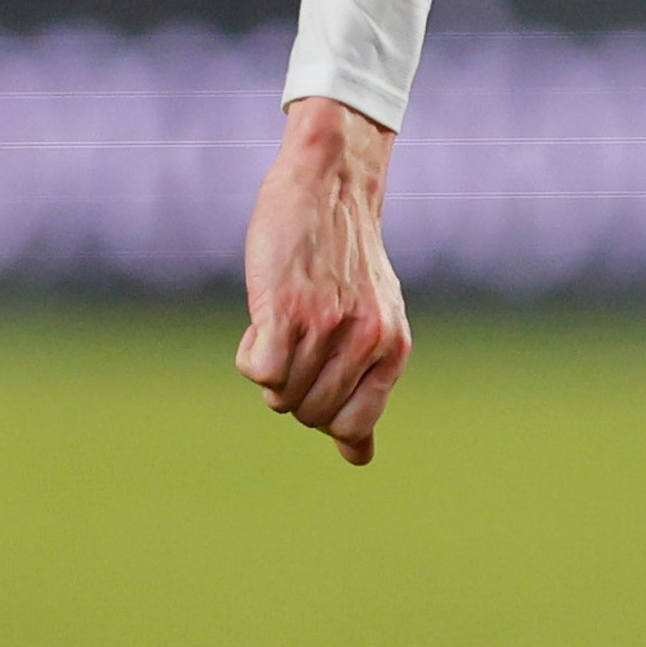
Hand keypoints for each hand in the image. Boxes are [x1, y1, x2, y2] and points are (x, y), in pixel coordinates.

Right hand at [239, 97, 410, 464]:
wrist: (329, 188)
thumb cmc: (345, 262)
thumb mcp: (378, 324)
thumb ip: (370, 389)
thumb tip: (359, 458)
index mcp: (393, 350)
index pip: (350, 427)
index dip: (321, 413)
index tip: (315, 375)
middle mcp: (367, 342)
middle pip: (308, 414)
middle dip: (291, 390)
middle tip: (295, 339)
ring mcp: (327, 326)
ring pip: (278, 393)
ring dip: (268, 364)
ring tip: (283, 317)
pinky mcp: (285, 309)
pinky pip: (258, 371)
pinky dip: (251, 353)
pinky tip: (263, 318)